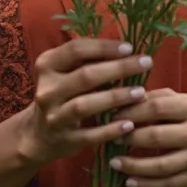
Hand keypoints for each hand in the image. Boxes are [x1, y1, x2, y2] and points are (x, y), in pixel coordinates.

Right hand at [20, 38, 152, 167]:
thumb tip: (127, 49)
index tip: (130, 47)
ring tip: (141, 93)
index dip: (104, 47)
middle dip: (118, 68)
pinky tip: (129, 124)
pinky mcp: (64, 139)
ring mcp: (54, 116)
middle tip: (146, 63)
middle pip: (85, 75)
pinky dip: (110, 130)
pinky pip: (90, 135)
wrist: (40, 133)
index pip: (76, 49)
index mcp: (47, 65)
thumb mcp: (65, 71)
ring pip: (85, 105)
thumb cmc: (63, 93)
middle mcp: (47, 90)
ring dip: (115, 97)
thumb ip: (88, 59)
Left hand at [110, 87, 186, 186]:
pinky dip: (145, 184)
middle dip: (130, 139)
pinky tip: (129, 181)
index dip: (131, 113)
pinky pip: (166, 184)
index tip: (111, 117)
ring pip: (161, 165)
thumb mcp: (170, 105)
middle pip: (157, 136)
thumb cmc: (180, 124)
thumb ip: (148, 100)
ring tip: (114, 163)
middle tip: (111, 140)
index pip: (156, 107)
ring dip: (134, 165)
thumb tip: (117, 100)